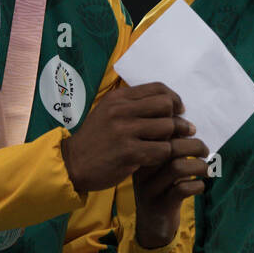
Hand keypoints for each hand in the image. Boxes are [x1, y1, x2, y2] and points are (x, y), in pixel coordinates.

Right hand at [60, 83, 197, 193]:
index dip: (174, 98)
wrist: (72, 164)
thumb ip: (133, 106)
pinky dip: (166, 154)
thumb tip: (168, 103)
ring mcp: (124, 131)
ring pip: (168, 127)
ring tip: (172, 145)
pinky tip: (159, 158)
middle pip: (166, 105)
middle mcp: (121, 111)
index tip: (179, 110)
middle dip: (178, 118)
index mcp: (118, 98)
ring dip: (174, 138)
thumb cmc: (95, 139)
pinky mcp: (129, 152)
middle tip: (181, 129)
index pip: (158, 88)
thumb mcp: (108, 113)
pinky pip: (162, 149)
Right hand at [132, 136, 209, 248]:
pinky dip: (197, 186)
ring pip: (177, 167)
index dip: (179, 126)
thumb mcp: (161, 167)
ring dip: (198, 166)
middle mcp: (142, 171)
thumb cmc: (162, 189)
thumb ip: (169, 147)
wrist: (152, 225)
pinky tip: (200, 187)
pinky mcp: (161, 205)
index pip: (159, 133)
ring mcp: (150, 189)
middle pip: (170, 147)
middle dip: (195, 146)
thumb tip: (188, 126)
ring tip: (206, 170)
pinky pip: (182, 189)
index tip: (193, 131)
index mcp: (141, 156)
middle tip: (205, 152)